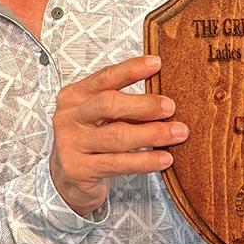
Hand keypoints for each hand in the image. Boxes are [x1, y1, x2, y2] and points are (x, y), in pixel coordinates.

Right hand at [49, 54, 188, 216]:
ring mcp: (71, 143)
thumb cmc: (89, 141)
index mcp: (74, 96)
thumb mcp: (99, 117)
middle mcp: (68, 117)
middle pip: (109, 104)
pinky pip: (118, 163)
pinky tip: (164, 158)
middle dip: (144, 104)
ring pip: (117, 135)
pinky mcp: (79, 170)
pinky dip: (145, 160)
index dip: (131, 70)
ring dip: (151, 133)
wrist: (67, 179)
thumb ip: (122, 106)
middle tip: (170, 107)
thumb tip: (163, 99)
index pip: (104, 77)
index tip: (155, 63)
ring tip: (177, 133)